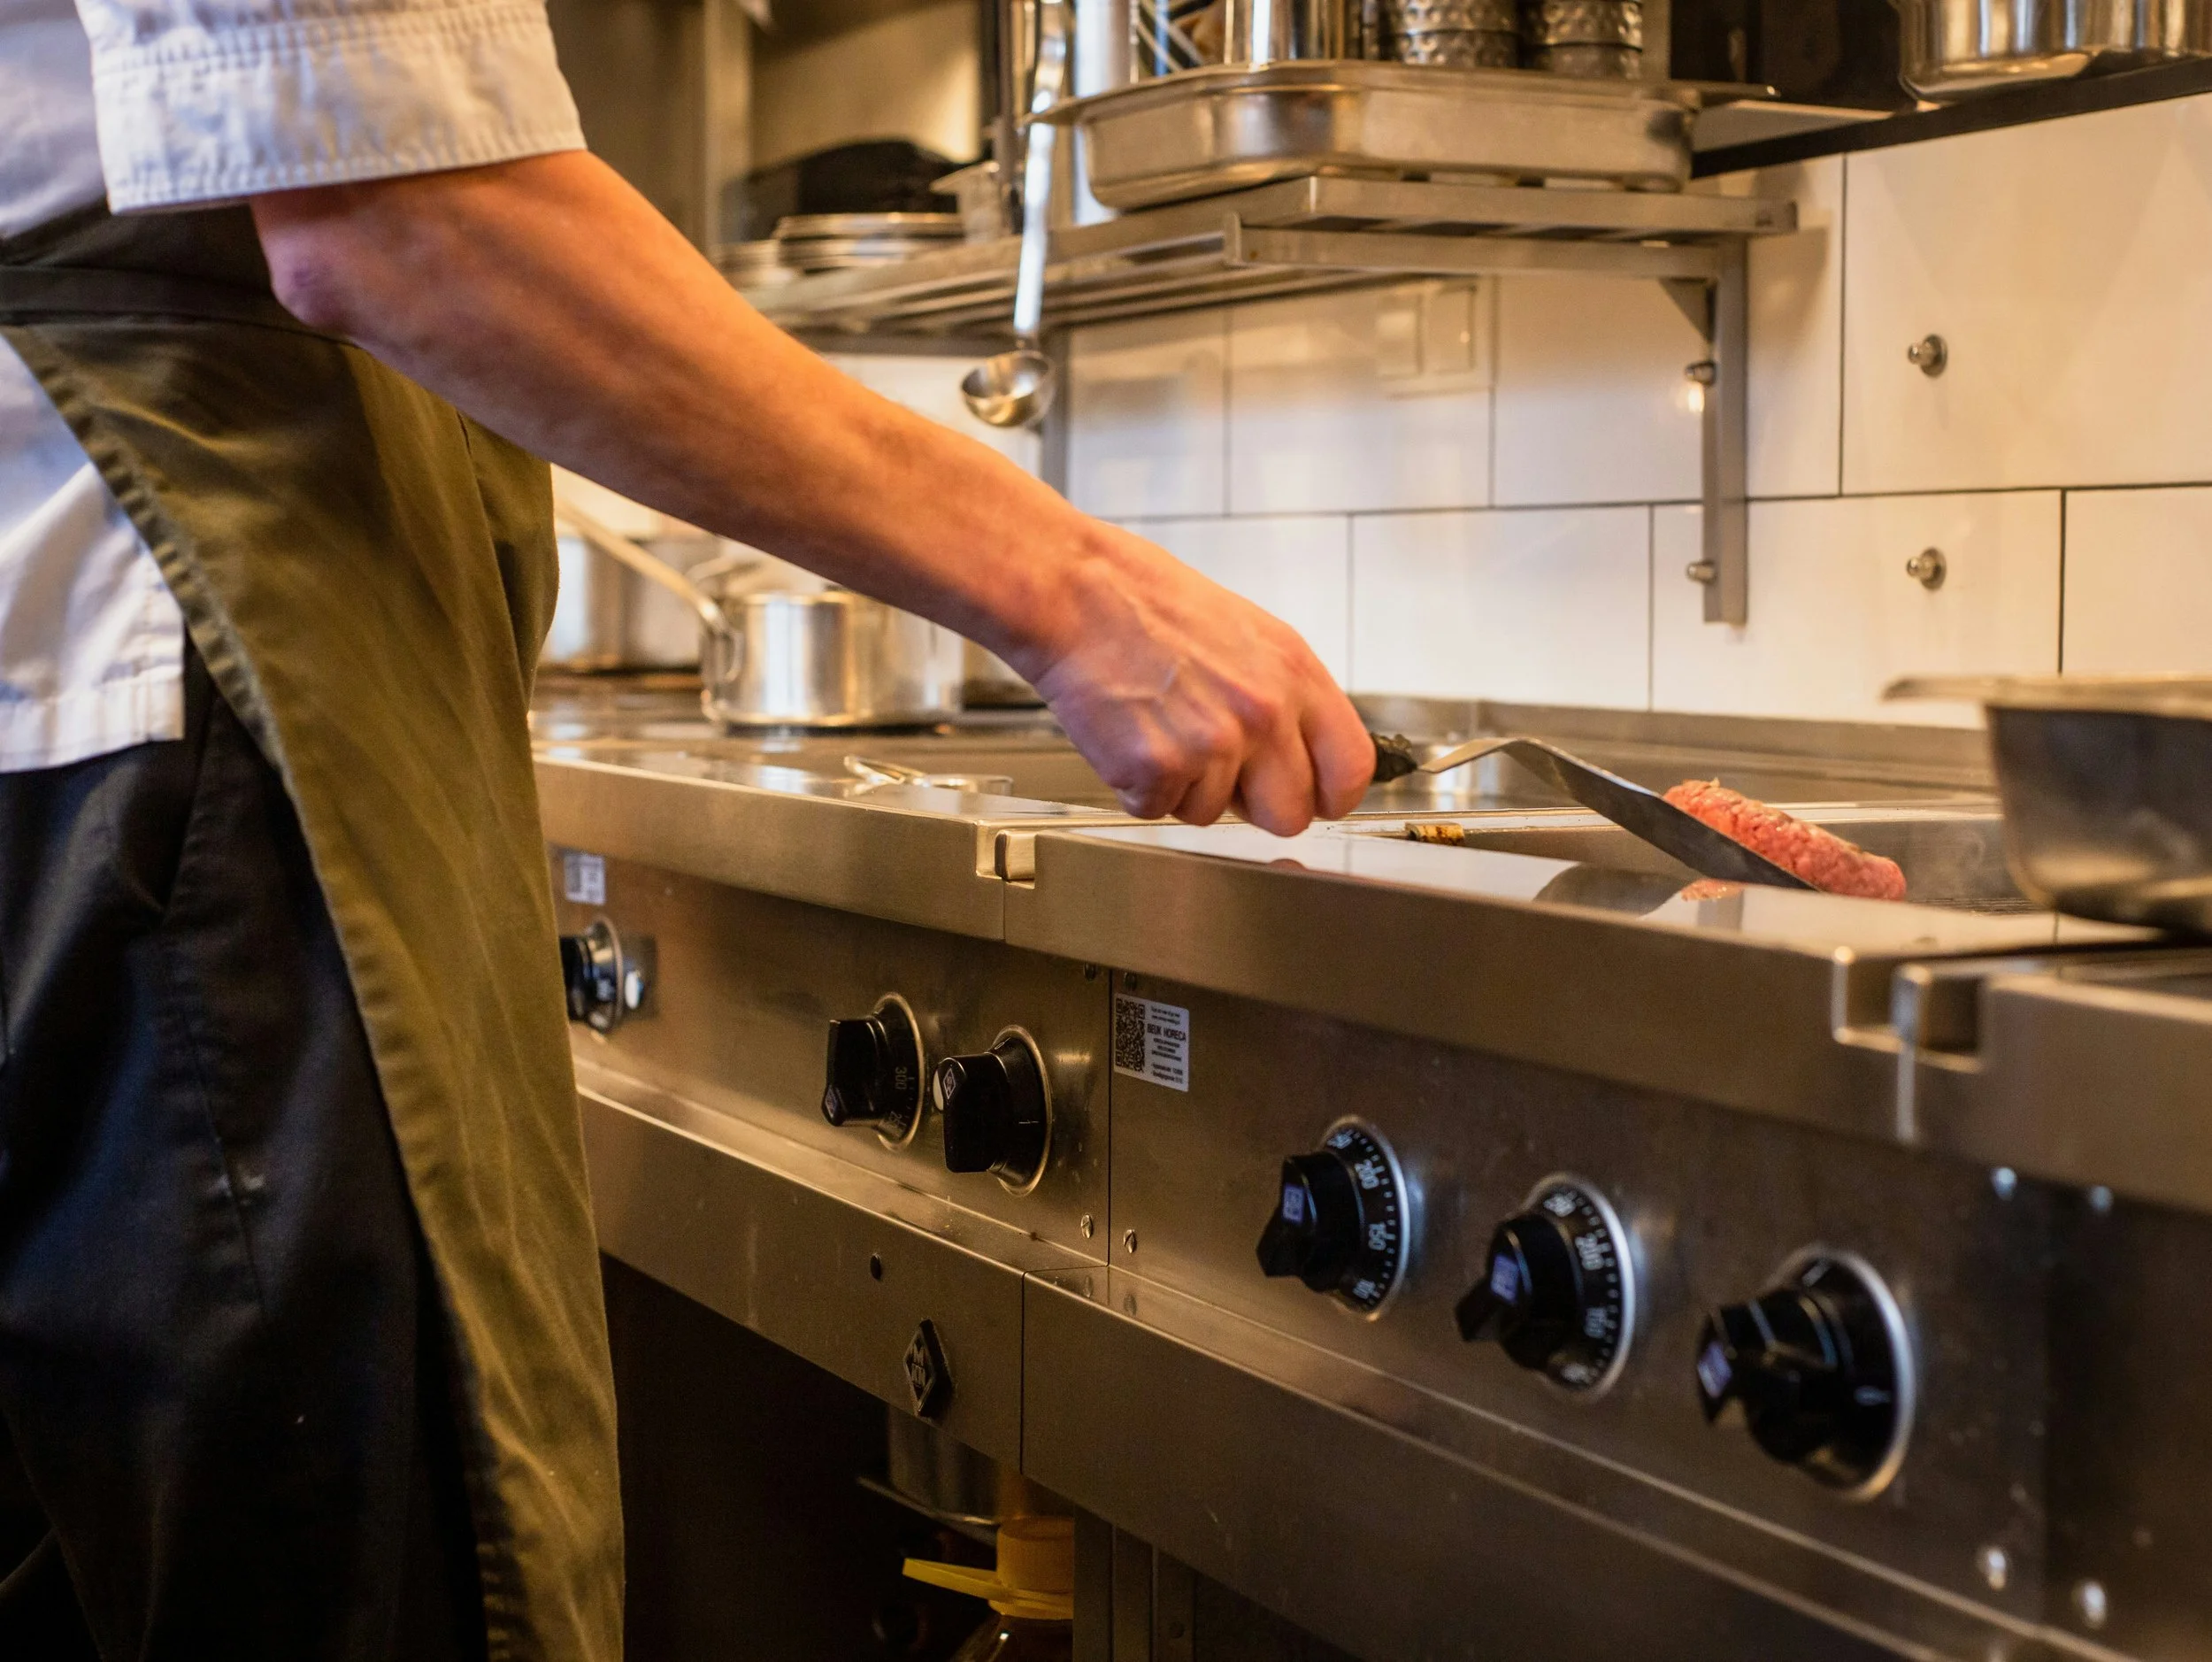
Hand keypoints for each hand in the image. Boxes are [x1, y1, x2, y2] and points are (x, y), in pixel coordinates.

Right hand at [1021, 524, 1373, 834]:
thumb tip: (1299, 751)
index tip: (1309, 794)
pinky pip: (1157, 810)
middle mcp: (1263, 713)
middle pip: (1290, 816)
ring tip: (1159, 726)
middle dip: (1253, 805)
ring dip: (1184, 787)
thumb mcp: (1247, 633)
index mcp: (1294, 673)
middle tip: (1216, 767)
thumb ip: (1285, 694)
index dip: (1328, 794)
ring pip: (1213, 814)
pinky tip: (1129, 734)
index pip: (1350, 770)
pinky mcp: (1157, 770)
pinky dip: (1137, 786)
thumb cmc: (1146, 602)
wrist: (1074, 592)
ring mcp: (1212, 746)